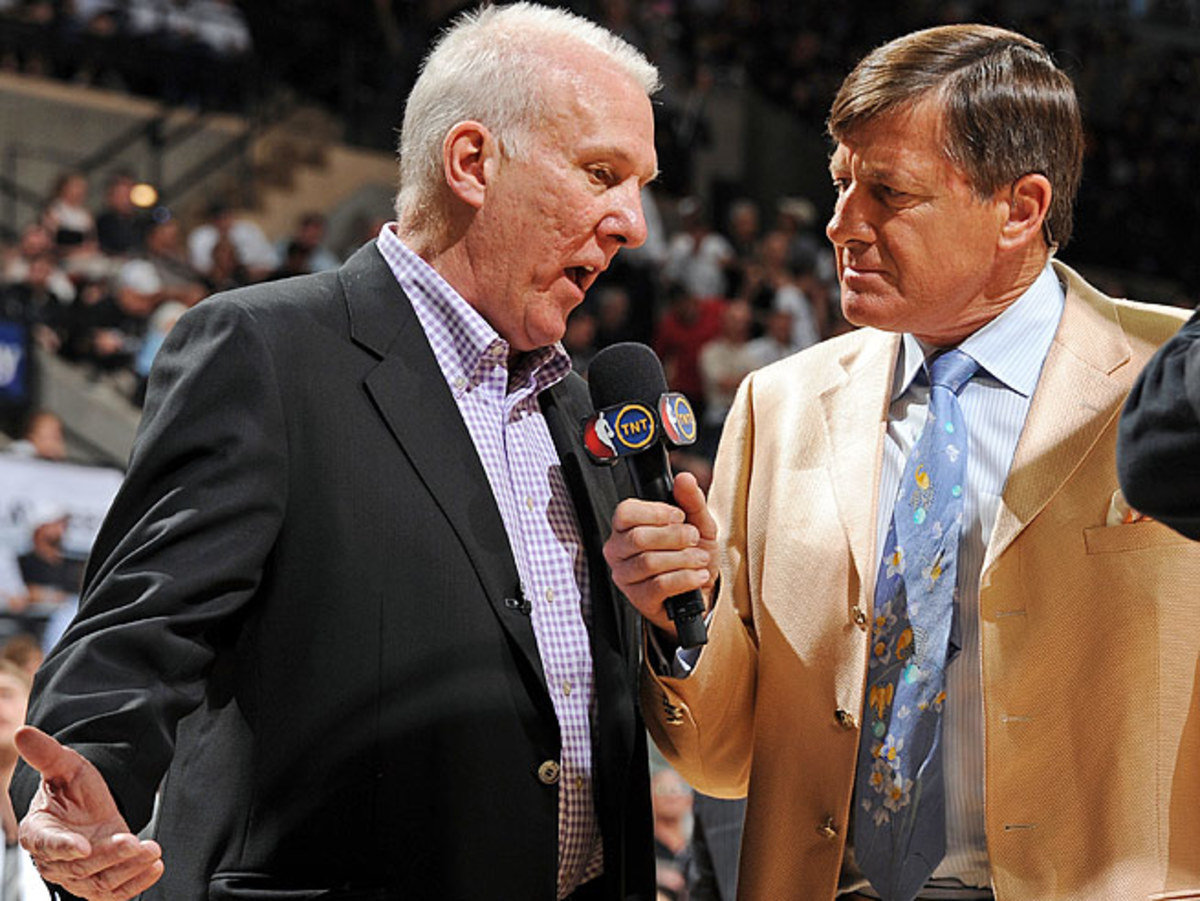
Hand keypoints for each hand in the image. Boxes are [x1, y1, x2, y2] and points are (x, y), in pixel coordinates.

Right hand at [15, 726, 163, 900]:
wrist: (90, 809)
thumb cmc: (72, 790)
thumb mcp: (65, 766)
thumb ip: (46, 754)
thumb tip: (22, 731)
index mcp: (39, 832)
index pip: (47, 844)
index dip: (63, 847)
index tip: (82, 846)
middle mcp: (56, 859)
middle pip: (80, 866)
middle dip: (109, 855)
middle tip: (133, 841)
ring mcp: (78, 875)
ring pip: (99, 882)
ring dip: (127, 869)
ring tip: (151, 851)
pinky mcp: (100, 883)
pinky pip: (114, 893)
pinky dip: (135, 885)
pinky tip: (154, 868)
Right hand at [604, 471, 717, 633]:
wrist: (702, 589)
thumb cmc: (693, 553)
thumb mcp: (698, 522)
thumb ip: (691, 500)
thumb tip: (684, 478)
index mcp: (627, 527)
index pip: (625, 512)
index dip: (655, 512)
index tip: (678, 516)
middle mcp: (619, 551)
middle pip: (638, 537)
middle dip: (674, 537)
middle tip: (693, 538)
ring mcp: (626, 577)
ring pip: (649, 562)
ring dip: (683, 559)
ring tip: (699, 559)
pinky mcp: (639, 599)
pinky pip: (660, 585)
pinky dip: (685, 578)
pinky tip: (697, 575)